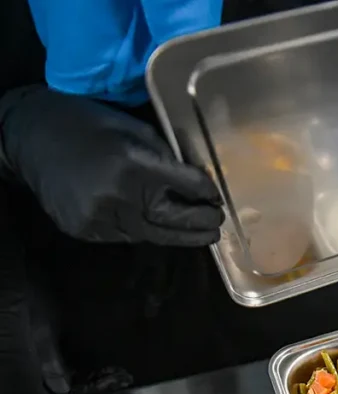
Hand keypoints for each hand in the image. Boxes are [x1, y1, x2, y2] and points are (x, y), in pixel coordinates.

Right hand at [0, 86, 223, 246]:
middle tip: (217, 225)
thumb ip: (164, 156)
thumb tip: (195, 179)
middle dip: (200, 225)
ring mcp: (100, 218)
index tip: (218, 197)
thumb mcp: (133, 128)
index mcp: (133, 165)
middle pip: (173, 221)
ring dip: (175, 232)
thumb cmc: (86, 123)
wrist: (28, 137)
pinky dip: (143, 230)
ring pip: (151, 234)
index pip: (185, 187)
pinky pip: (126, 236)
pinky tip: (153, 223)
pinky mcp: (86, 230)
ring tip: (196, 231)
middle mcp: (119, 197)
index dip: (206, 193)